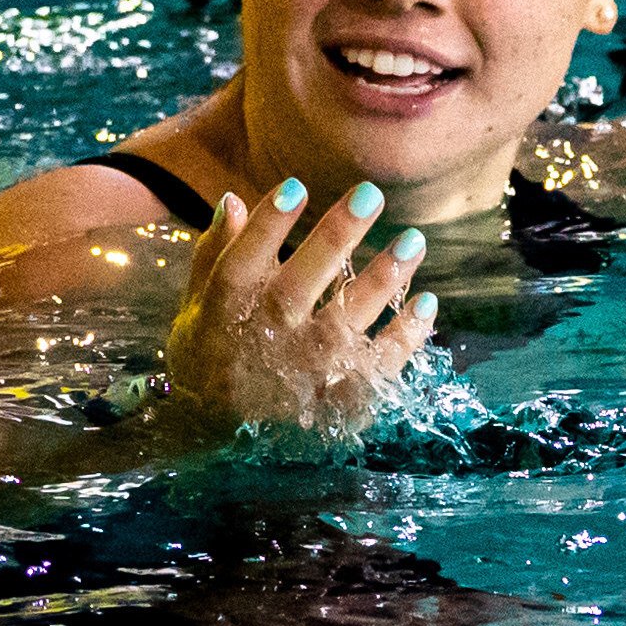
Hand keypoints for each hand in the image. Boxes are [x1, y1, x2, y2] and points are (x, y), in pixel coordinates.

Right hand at [165, 177, 436, 433]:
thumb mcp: (198, 305)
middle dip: (334, 239)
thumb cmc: (209, 355)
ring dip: (381, 282)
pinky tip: (427, 304)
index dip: (267, 228)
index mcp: (224, 313)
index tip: (296, 186)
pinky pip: (374, 371)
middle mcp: (263, 340)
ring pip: (343, 324)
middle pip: (298, 285)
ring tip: (413, 241)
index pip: (242, 264)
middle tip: (371, 194)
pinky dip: (402, 341)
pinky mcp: (333, 403)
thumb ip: (216, 253)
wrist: (210, 439)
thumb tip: (234, 198)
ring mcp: (301, 374)